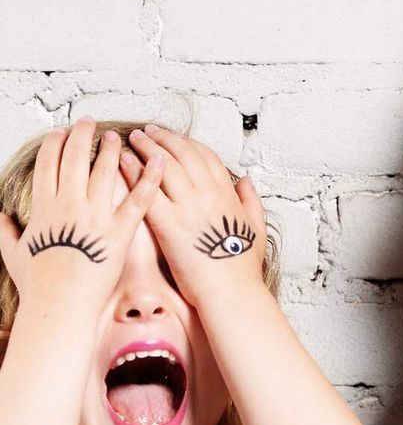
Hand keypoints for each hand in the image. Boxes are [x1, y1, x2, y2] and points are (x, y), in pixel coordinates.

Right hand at [0, 119, 162, 311]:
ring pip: (104, 171)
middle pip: (75, 158)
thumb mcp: (13, 254)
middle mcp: (69, 204)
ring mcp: (95, 216)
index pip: (48, 163)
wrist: (61, 303)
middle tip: (88, 123)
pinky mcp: (119, 231)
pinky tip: (158, 160)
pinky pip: (138, 199)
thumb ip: (7, 231)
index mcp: (44, 207)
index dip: (55, 144)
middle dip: (81, 135)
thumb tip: (0, 218)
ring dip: (111, 150)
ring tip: (117, 137)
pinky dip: (150, 178)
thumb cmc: (38, 284)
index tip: (60, 133)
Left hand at [122, 126, 266, 306]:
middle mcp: (207, 195)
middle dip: (163, 138)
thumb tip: (246, 181)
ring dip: (147, 148)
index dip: (188, 143)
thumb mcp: (256, 228)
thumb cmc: (242, 269)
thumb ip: (251, 201)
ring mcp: (188, 208)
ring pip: (164, 166)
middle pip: (182, 154)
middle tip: (147, 131)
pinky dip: (134, 172)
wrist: (231, 292)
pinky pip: (147, 191)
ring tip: (132, 139)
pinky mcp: (169, 225)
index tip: (174, 137)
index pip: (206, 157)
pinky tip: (123, 162)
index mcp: (227, 195)